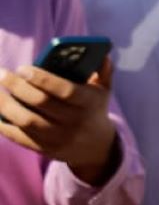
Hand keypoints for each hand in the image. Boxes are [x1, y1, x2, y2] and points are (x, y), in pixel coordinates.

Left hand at [0, 60, 119, 184]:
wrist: (96, 147)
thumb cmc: (93, 109)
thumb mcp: (103, 91)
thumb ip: (102, 71)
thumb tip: (102, 54)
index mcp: (89, 104)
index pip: (65, 91)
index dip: (42, 79)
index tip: (23, 68)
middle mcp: (75, 122)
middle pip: (41, 103)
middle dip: (18, 86)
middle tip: (2, 74)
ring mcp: (60, 138)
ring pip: (26, 120)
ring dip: (5, 104)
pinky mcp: (46, 149)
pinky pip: (19, 137)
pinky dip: (3, 124)